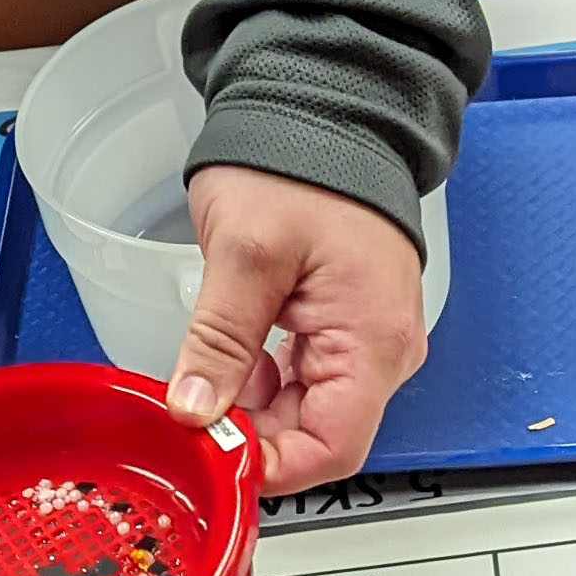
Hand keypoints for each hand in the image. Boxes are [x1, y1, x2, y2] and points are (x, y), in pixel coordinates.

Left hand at [170, 168, 426, 494]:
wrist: (330, 109)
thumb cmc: (304, 164)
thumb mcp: (245, 254)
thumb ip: (220, 342)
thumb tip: (195, 411)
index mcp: (372, 341)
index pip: (331, 450)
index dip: (269, 466)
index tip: (211, 456)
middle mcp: (384, 351)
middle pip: (319, 437)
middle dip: (253, 437)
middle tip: (192, 417)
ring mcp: (370, 339)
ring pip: (310, 411)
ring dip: (255, 408)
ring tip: (206, 379)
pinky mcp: (350, 325)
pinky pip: (311, 379)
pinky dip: (266, 382)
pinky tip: (233, 359)